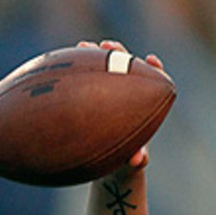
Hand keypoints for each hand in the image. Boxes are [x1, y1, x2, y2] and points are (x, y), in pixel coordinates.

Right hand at [78, 38, 163, 170]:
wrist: (108, 168)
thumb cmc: (125, 164)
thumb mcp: (132, 164)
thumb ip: (138, 160)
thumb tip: (138, 160)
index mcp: (143, 109)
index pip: (153, 83)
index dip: (153, 70)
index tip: (151, 60)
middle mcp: (126, 98)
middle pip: (126, 68)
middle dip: (119, 54)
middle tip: (109, 46)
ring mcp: (106, 96)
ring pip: (102, 71)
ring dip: (94, 57)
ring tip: (84, 46)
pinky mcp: (89, 99)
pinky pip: (82, 83)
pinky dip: (74, 73)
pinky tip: (61, 64)